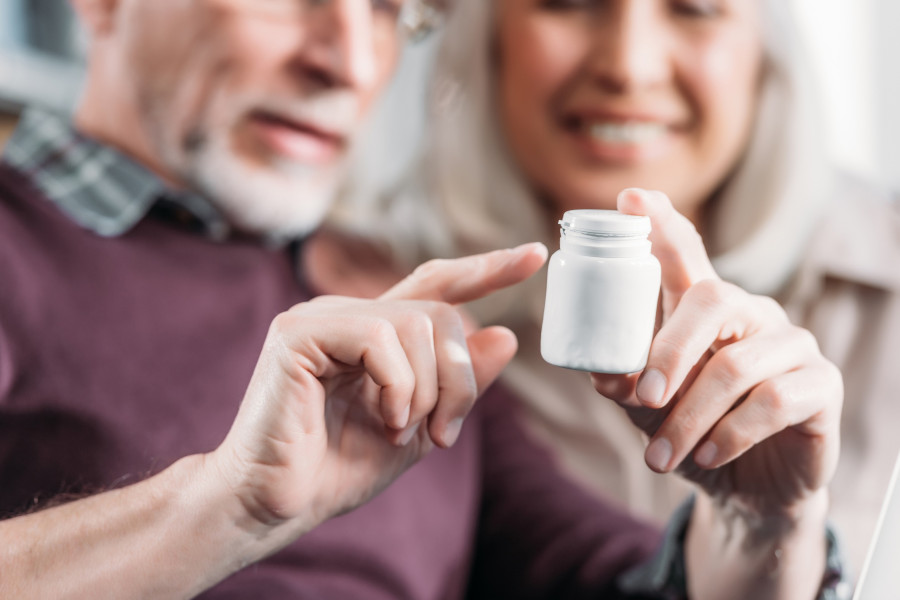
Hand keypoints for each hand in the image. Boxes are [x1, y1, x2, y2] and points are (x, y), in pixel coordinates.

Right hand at [209, 243, 547, 540]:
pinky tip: (383, 419)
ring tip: (398, 430)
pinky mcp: (299, 332)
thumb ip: (461, 384)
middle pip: (440, 313)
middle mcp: (350, 314)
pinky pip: (379, 337)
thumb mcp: (421, 426)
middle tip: (443, 433)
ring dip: (427, 390)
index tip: (535, 256)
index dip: (486, 270)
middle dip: (459, 377)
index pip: (438, 284)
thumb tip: (506, 334)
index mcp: (377, 333)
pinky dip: (397, 386)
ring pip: (416, 322)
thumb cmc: (338, 467)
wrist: (276, 503)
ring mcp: (321, 316)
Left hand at [591, 189, 841, 519]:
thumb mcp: (648, 407)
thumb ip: (625, 382)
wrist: (748, 486)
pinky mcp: (821, 385)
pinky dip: (731, 433)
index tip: (630, 198)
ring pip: (735, 366)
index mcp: (706, 309)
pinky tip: (709, 456)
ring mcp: (791, 344)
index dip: (661, 224)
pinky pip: (773, 401)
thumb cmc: (693, 430)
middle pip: (711, 299)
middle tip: (642, 398)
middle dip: (669, 351)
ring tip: (661, 457)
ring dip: (690, 417)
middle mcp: (751, 313)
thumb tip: (602, 373)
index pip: (686, 254)